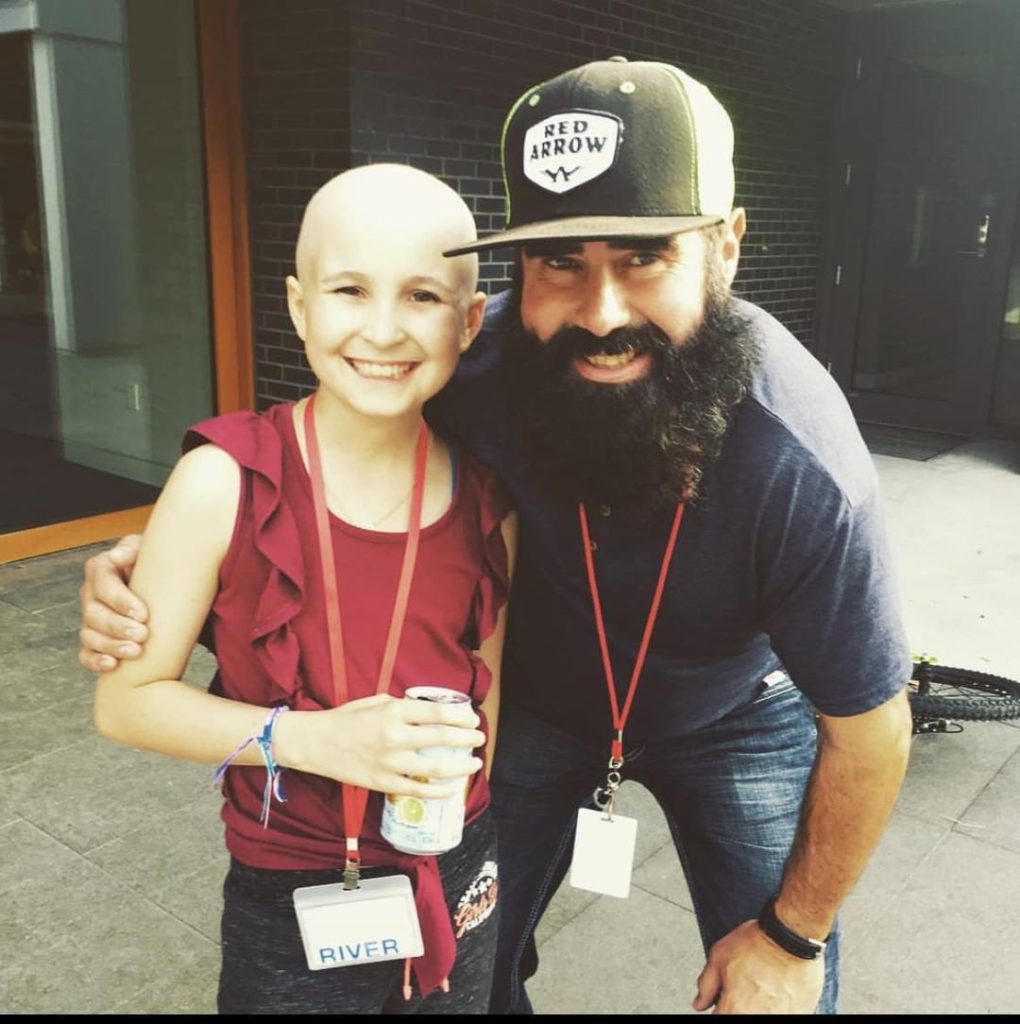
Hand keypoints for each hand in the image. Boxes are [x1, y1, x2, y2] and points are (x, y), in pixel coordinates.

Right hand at [78, 535, 148, 672]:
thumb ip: (134, 548)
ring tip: (136, 652)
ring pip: (89, 636)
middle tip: (143, 635)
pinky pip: (86, 654)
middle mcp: (91, 594)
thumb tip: (118, 556)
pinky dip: (95, 661)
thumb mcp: (149, 548)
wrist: (163, 583)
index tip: (143, 614)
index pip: (103, 585)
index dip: (120, 601)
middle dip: (118, 627)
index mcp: (101, 569)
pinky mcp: (95, 639)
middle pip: (94, 614)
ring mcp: (90, 619)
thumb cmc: (156, 563)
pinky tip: (112, 665)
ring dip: (111, 646)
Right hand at [275, 693, 485, 796]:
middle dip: (466, 738)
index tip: (472, 718)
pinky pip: (417, 790)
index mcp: (393, 711)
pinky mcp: (382, 783)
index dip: (460, 716)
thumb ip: (402, 706)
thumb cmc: (345, 718)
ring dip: (459, 766)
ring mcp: (390, 762)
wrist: (314, 742)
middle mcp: (395, 736)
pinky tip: (452, 787)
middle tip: (479, 738)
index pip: (437, 712)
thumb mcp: (375, 701)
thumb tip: (426, 712)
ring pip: (435, 768)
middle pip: (442, 738)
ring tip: (473, 764)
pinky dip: (438, 791)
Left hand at [693, 918, 824, 1013]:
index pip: (718, 1018)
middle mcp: (756, 1017)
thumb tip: (700, 1002)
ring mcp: (780, 1017)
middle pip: (739, 1015)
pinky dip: (776, 1004)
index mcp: (734, 1009)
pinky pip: (781, 1012)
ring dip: (758, 1005)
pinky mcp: (799, 1013)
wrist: (791, 937)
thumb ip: (706, 984)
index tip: (723, 998)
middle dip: (738, 1005)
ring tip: (761, 986)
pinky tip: (775, 988)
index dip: (719, 1005)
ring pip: (760, 1014)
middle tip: (743, 988)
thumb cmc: (759, 943)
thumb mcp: (719, 956)